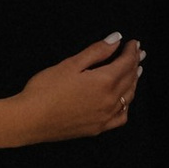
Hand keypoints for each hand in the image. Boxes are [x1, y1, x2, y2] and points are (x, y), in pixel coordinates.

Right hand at [16, 33, 143, 142]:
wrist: (30, 120)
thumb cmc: (45, 89)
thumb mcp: (70, 64)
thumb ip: (96, 52)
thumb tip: (116, 39)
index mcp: (104, 82)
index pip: (126, 63)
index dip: (131, 51)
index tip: (133, 43)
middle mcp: (110, 100)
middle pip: (130, 79)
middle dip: (134, 64)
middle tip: (138, 53)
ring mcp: (105, 117)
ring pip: (128, 97)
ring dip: (133, 82)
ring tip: (135, 72)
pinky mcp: (97, 128)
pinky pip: (120, 117)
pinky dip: (126, 105)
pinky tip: (123, 100)